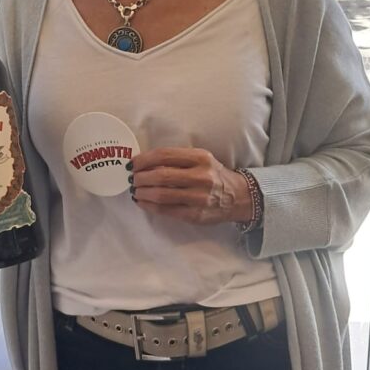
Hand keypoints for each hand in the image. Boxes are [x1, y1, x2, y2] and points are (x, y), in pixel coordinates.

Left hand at [129, 147, 253, 225]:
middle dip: (140, 177)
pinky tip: (143, 201)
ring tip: (135, 190)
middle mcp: (201, 176)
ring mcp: (199, 197)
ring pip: (161, 195)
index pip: (164, 155)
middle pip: (160, 176)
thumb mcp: (200, 159)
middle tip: (132, 179)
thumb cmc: (213, 175)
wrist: (237, 197)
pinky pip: (166, 210)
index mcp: (200, 157)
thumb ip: (177, 159)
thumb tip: (144, 163)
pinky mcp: (195, 215)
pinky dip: (149, 206)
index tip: (132, 164)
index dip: (143, 159)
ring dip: (142, 192)